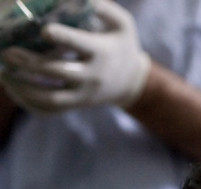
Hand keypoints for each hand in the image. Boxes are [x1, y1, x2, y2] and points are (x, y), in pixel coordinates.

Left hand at [0, 0, 148, 111]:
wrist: (131, 83)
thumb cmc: (122, 46)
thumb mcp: (122, 24)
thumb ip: (103, 8)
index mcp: (103, 53)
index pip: (81, 46)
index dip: (62, 37)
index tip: (44, 30)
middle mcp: (93, 76)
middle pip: (58, 72)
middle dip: (31, 63)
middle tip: (8, 52)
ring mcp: (83, 94)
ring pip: (50, 97)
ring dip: (24, 87)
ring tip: (4, 73)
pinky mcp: (76, 105)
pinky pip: (49, 109)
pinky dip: (27, 101)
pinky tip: (12, 87)